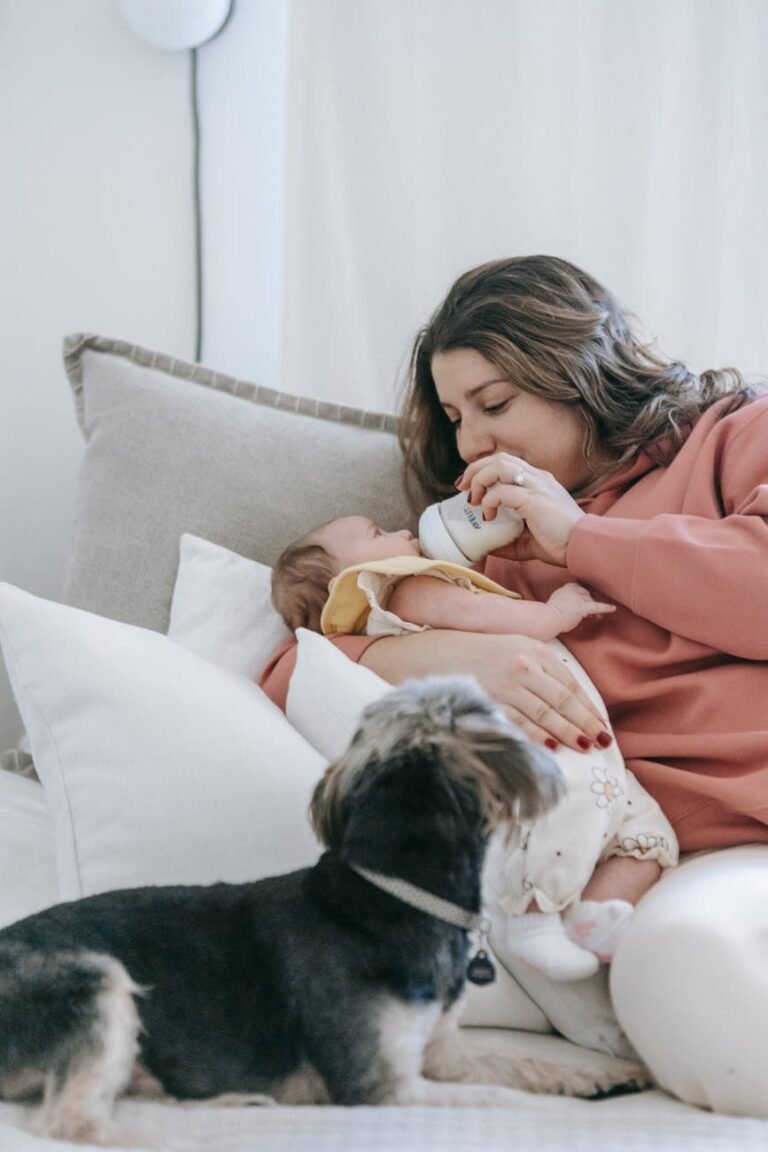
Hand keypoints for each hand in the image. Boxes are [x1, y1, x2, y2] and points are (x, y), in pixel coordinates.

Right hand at [360, 630, 611, 752]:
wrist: (428, 653)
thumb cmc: (472, 653)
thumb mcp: (510, 648)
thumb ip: (538, 668)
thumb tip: (565, 702)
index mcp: (533, 649)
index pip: (570, 683)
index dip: (588, 707)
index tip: (602, 725)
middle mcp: (523, 664)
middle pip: (563, 700)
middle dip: (586, 723)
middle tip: (603, 742)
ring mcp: (506, 683)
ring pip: (546, 713)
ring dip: (568, 733)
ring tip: (586, 748)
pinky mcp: (489, 698)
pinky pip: (519, 722)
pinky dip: (537, 736)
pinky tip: (551, 748)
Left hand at [458, 454, 585, 566]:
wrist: (583, 547)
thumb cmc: (561, 544)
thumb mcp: (528, 541)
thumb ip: (508, 541)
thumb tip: (486, 548)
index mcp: (538, 482)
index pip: (506, 462)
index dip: (482, 469)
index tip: (468, 487)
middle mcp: (537, 478)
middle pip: (498, 458)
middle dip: (474, 470)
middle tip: (462, 488)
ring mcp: (536, 486)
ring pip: (499, 466)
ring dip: (479, 480)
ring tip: (473, 500)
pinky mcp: (534, 500)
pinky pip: (502, 491)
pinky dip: (489, 500)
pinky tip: (489, 515)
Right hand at [547, 583, 615, 631]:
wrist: (547, 618)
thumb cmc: (551, 613)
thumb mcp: (559, 599)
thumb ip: (569, 598)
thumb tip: (580, 604)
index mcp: (568, 586)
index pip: (581, 589)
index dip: (584, 598)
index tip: (583, 603)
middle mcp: (574, 589)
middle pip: (588, 595)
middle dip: (589, 603)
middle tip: (590, 614)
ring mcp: (579, 597)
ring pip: (591, 602)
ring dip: (594, 610)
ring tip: (596, 617)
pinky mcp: (583, 607)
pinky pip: (597, 606)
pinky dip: (606, 607)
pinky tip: (613, 609)